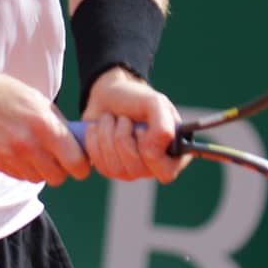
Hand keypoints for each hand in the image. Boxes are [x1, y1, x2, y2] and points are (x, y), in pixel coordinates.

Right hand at [0, 66, 90, 186]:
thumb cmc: (5, 94)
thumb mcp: (38, 101)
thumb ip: (58, 125)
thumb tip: (78, 146)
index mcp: (44, 125)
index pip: (75, 162)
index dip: (81, 165)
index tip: (80, 162)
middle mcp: (28, 144)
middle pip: (58, 177)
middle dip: (61, 170)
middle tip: (57, 158)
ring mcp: (10, 156)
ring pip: (38, 178)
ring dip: (40, 169)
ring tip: (34, 151)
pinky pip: (20, 176)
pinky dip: (23, 168)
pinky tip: (18, 151)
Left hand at [80, 67, 189, 183]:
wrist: (108, 96)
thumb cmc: (136, 99)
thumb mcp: (155, 103)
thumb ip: (163, 127)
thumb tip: (153, 153)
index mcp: (173, 151)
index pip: (166, 172)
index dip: (150, 152)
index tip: (140, 130)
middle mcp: (154, 166)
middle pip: (137, 170)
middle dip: (123, 138)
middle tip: (123, 118)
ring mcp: (132, 171)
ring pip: (116, 169)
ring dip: (107, 136)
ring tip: (110, 119)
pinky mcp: (110, 170)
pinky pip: (101, 166)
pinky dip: (95, 142)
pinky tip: (99, 128)